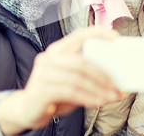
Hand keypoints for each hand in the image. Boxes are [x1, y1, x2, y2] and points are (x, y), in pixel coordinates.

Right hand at [0, 27, 120, 134]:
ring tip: (111, 97)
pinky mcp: (41, 90)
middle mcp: (48, 58)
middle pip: (81, 62)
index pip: (78, 35)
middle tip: (117, 86)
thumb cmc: (54, 93)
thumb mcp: (70, 80)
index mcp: (56, 50)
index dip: (97, 33)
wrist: (27, 110)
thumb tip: (114, 77)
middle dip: (103, 75)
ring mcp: (43, 73)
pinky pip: (70, 92)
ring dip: (98, 90)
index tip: (115, 37)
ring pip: (78, 79)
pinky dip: (88, 98)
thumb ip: (85, 74)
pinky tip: (97, 103)